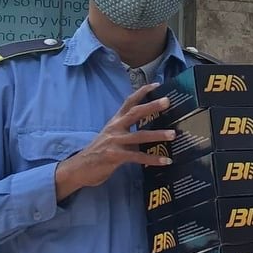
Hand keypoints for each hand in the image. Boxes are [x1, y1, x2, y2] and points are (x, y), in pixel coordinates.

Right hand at [54, 84, 169, 198]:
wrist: (79, 168)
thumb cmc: (100, 151)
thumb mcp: (112, 136)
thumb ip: (128, 131)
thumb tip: (151, 129)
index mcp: (115, 121)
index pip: (129, 102)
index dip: (142, 92)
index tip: (157, 84)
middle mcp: (115, 128)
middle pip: (135, 113)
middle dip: (151, 106)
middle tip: (167, 101)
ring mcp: (114, 141)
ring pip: (139, 136)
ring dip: (157, 135)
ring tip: (173, 134)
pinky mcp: (115, 156)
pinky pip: (137, 157)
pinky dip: (152, 159)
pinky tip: (166, 160)